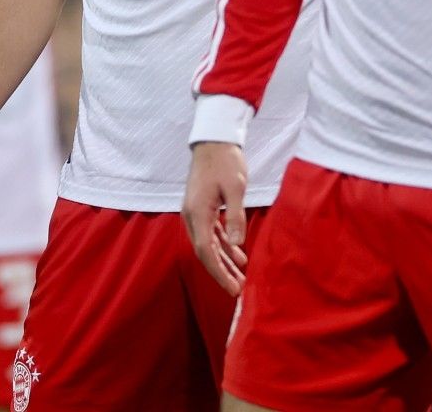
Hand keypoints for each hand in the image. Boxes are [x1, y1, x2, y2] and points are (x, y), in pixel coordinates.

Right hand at [183, 142, 249, 295]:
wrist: (214, 140)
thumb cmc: (226, 161)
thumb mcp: (236, 188)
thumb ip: (235, 217)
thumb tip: (236, 245)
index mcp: (197, 213)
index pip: (205, 252)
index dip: (218, 273)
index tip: (232, 288)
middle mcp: (192, 216)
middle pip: (205, 252)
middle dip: (221, 272)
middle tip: (238, 290)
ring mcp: (195, 212)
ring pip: (208, 244)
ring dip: (223, 261)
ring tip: (240, 278)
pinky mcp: (202, 208)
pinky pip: (211, 233)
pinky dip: (223, 245)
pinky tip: (237, 255)